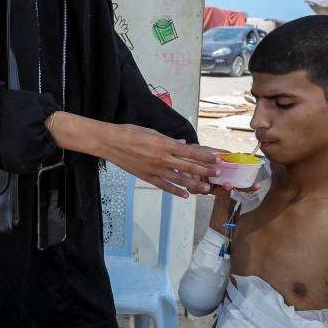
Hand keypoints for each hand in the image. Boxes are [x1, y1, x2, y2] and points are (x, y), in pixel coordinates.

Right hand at [99, 125, 221, 197]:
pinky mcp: (147, 177)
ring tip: (206, 188)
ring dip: (194, 184)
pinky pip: (164, 186)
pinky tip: (185, 195)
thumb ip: (168, 140)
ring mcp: (155, 169)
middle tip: (217, 174)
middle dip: (205, 171)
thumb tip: (182, 144)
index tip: (216, 159)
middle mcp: (163, 158)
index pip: (190, 152)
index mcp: (165, 144)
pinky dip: (175, 191)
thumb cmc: (130, 133)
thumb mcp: (152, 131)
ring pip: (179, 179)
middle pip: (188, 167)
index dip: (205, 157)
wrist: (110, 142)